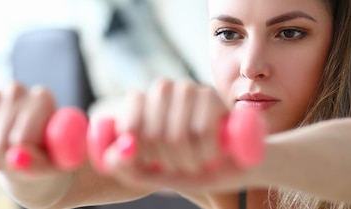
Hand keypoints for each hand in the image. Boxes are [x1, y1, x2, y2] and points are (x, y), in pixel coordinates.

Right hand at [0, 82, 63, 178]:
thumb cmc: (46, 154)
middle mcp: (15, 89)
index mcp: (42, 99)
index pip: (19, 141)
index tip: (28, 163)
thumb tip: (16, 159)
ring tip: (1, 157)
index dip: (19, 162)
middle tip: (13, 162)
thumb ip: (39, 164)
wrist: (28, 143)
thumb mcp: (53, 164)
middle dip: (3, 163)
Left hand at [100, 79, 257, 191]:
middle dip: (169, 163)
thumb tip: (116, 154)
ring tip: (198, 163)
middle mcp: (161, 89)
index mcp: (140, 103)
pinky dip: (207, 154)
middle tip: (182, 168)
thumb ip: (129, 169)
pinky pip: (202, 131)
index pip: (129, 128)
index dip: (144, 156)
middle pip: (153, 135)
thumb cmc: (190, 167)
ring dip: (190, 162)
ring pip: (178, 135)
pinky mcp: (210, 94)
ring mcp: (187, 88)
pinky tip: (212, 156)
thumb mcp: (155, 175)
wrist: (235, 163)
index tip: (156, 165)